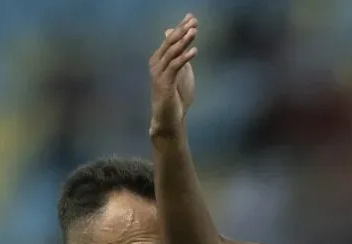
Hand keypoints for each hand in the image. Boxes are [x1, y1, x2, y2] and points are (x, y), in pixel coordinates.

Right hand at [149, 14, 197, 138]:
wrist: (169, 119)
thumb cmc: (176, 97)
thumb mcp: (180, 73)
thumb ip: (180, 56)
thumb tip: (177, 41)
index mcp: (159, 59)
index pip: (170, 39)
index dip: (180, 27)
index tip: (191, 17)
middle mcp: (156, 63)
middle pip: (170, 42)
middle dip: (182, 30)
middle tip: (193, 20)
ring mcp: (159, 73)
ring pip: (172, 52)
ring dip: (184, 41)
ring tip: (194, 31)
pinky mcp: (164, 83)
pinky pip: (175, 67)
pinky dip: (185, 58)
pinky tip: (194, 51)